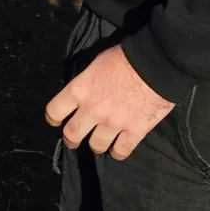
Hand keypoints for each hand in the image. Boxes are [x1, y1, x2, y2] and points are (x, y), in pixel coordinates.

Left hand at [45, 44, 175, 159]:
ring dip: (96, 145)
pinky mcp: (134, 131)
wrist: (156, 63)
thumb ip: (86, 83)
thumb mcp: (95, 65)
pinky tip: (118, 148)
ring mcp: (113, 123)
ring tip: (100, 142)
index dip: (54, 118)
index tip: (57, 121)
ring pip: (96, 146)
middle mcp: (92, 109)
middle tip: (75, 139)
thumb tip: (84, 93)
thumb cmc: (125, 58)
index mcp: (80, 90)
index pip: (54, 111)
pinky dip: (118, 152)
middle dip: (71, 139)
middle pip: (72, 134)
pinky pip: (121, 151)